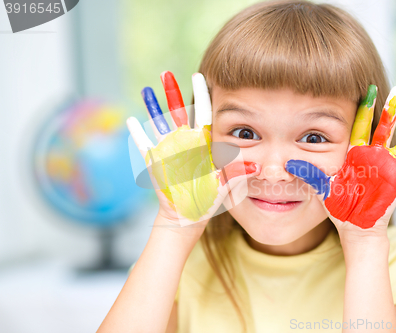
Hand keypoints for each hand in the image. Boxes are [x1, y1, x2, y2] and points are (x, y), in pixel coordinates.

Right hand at [127, 71, 259, 226]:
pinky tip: (131, 119)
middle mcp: (185, 142)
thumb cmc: (209, 198)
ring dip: (152, 107)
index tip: (199, 75)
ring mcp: (168, 150)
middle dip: (172, 92)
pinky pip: (144, 144)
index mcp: (202, 143)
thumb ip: (238, 173)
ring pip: (159, 123)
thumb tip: (257, 167)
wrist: (190, 213)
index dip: (201, 94)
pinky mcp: (155, 162)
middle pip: (178, 111)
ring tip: (147, 89)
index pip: (202, 113)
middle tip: (166, 72)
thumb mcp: (225, 184)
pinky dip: (138, 133)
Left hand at [285, 85, 395, 235]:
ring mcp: (389, 168)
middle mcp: (374, 157)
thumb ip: (307, 173)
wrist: (354, 226)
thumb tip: (287, 162)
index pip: (360, 126)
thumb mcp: (322, 187)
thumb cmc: (339, 205)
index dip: (364, 108)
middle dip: (391, 110)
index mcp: (355, 154)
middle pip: (384, 128)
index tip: (367, 89)